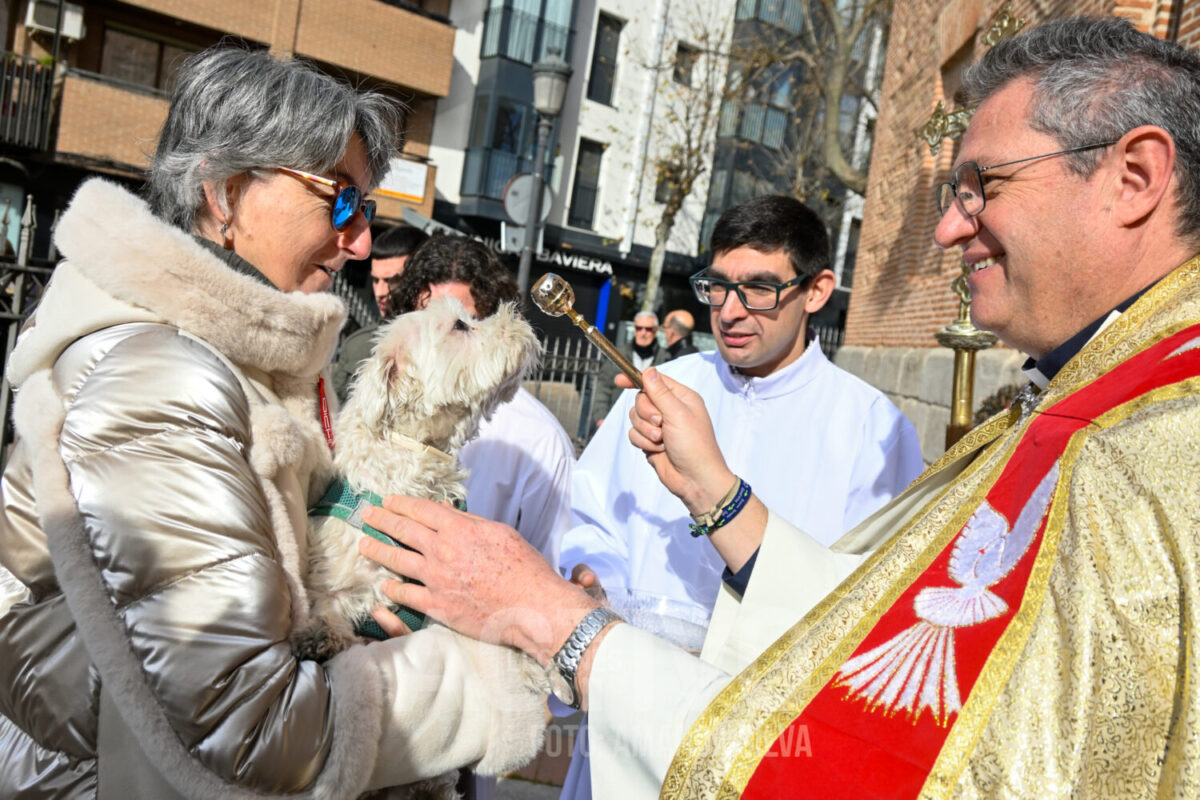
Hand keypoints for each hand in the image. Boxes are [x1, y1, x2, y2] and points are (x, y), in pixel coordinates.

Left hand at [359, 496, 599, 665]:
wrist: (531, 607)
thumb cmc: (523, 567)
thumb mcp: (500, 532)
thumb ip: (469, 521)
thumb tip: (446, 510)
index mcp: (459, 530)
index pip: (422, 511)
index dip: (402, 504)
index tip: (388, 501)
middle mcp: (443, 552)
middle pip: (404, 531)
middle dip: (382, 521)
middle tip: (367, 515)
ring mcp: (437, 580)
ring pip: (398, 560)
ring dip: (378, 550)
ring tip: (364, 544)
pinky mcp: (437, 606)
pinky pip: (407, 595)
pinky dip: (393, 588)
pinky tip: (384, 584)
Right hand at [617, 368, 735, 515]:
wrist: (695, 480)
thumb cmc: (695, 445)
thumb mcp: (678, 413)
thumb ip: (660, 392)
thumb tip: (648, 371)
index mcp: (681, 398)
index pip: (654, 381)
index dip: (636, 379)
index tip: (619, 381)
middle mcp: (669, 409)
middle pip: (640, 399)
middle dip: (646, 413)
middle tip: (660, 423)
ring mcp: (659, 426)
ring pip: (635, 418)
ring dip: (645, 431)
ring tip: (662, 441)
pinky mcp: (650, 442)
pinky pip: (634, 434)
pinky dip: (643, 442)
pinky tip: (658, 450)